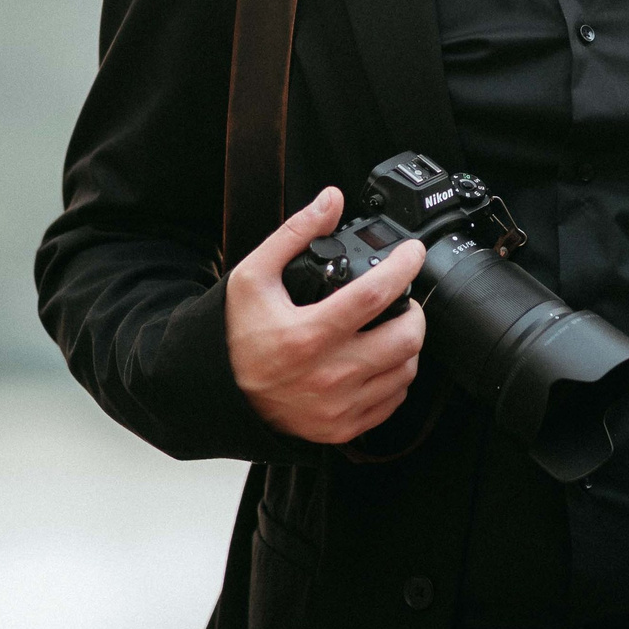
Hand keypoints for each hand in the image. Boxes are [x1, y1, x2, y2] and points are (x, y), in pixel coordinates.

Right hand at [224, 186, 427, 444]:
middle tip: (401, 297)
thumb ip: (295, 233)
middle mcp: (328, 376)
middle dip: (413, 309)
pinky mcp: (341, 428)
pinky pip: (392, 401)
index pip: (376, 295)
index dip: (404, 267)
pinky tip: (378, 359)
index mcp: (307, 334)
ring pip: (405, 370)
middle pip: (405, 338)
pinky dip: (395, 377)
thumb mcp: (253, 276)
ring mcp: (337, 407)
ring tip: (389, 326)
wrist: (216, 394)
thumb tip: (331, 200)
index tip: (413, 253)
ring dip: (407, 343)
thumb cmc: (233, 334)